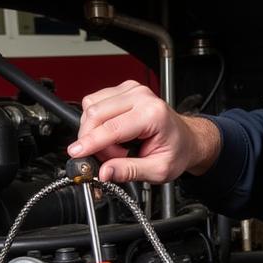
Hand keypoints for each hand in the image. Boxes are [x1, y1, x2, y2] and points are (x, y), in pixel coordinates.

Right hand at [68, 80, 219, 183]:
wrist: (186, 140)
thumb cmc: (176, 151)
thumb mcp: (158, 170)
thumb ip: (129, 171)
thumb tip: (105, 172)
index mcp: (152, 114)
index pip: (111, 128)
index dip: (90, 143)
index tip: (76, 153)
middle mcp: (141, 97)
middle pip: (96, 114)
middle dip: (94, 140)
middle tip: (110, 158)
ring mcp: (131, 90)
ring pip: (92, 107)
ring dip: (95, 131)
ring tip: (117, 147)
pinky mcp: (123, 90)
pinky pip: (95, 103)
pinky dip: (98, 122)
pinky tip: (114, 134)